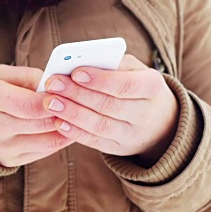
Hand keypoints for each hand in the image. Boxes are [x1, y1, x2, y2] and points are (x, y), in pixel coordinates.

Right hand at [0, 65, 72, 167]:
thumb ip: (30, 76)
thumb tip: (59, 84)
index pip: (31, 105)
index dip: (54, 100)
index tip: (69, 91)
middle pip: (43, 123)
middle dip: (66, 112)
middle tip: (83, 101)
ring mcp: (2, 148)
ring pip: (49, 141)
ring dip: (67, 127)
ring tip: (78, 114)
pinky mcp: (10, 161)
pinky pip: (44, 151)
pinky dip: (58, 139)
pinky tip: (64, 127)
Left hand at [42, 54, 178, 161]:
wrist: (159, 122)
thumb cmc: (137, 85)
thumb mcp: (134, 70)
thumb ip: (111, 64)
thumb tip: (78, 63)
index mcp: (152, 87)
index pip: (125, 84)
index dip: (100, 80)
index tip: (75, 72)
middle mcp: (145, 114)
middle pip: (109, 105)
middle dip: (77, 94)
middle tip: (52, 84)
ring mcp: (132, 134)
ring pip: (100, 125)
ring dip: (72, 114)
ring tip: (51, 102)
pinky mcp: (118, 148)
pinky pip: (95, 141)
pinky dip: (75, 132)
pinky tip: (58, 122)